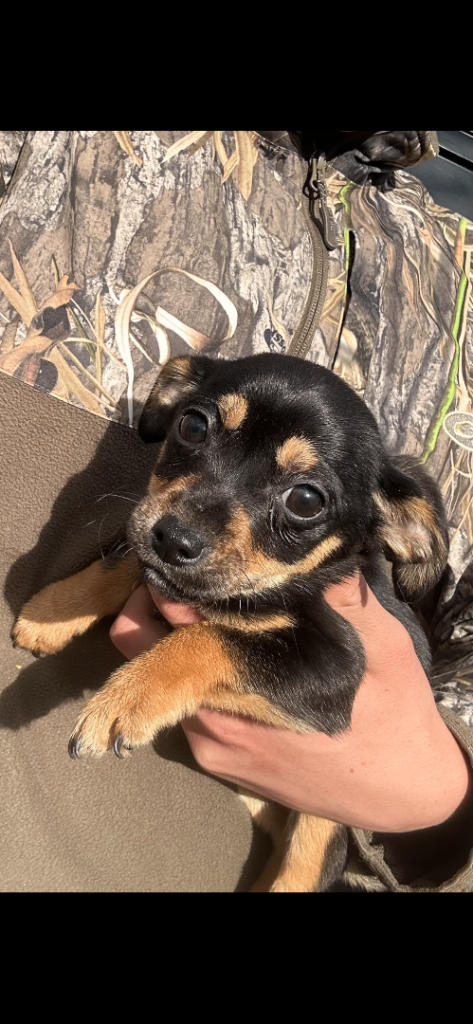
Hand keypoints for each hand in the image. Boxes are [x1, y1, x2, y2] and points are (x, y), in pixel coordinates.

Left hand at [110, 576, 470, 833]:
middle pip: (145, 654)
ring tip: (216, 614)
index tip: (177, 557)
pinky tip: (236, 659)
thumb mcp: (383, 647)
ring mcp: (212, 748)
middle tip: (185, 579)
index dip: (163, 587)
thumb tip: (320, 552)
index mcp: (244, 686)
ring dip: (177, 645)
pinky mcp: (221, 764)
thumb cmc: (394, 718)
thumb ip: (344, 600)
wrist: (404, 793)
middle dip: (152, 612)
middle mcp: (213, 723)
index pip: (168, 628)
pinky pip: (189, 707)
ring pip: (163, 681)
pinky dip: (198, 677)